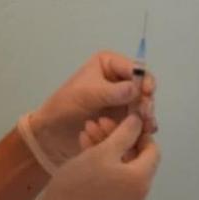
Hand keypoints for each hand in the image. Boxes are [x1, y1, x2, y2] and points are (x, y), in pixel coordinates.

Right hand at [8, 115, 160, 199]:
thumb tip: (139, 121)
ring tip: (87, 130)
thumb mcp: (103, 151)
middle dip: (117, 137)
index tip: (122, 121)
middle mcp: (140, 195)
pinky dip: (104, 165)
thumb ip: (125, 133)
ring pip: (122, 168)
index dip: (139, 132)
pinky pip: (115, 181)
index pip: (152, 150)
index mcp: (142, 180)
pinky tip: (86, 147)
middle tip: (99, 122)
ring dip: (107, 148)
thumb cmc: (80, 182)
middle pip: (135, 159)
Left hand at [28, 51, 156, 168]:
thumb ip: (111, 92)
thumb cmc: (64, 106)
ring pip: (143, 105)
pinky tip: (142, 134)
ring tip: (145, 127)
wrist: (52, 134)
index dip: (144, 79)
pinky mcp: (123, 119)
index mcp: (108, 64)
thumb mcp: (86, 95)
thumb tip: (135, 89)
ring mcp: (122, 101)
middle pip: (143, 87)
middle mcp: (119, 80)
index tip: (146, 92)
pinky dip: (141, 127)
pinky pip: (137, 121)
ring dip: (146, 115)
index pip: (134, 68)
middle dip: (146, 99)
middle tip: (145, 113)